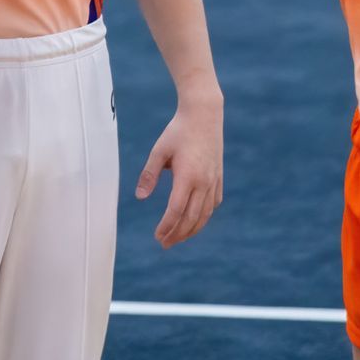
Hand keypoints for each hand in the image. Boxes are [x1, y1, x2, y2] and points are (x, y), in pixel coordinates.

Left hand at [136, 92, 223, 248]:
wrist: (204, 114)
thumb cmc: (177, 131)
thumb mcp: (159, 151)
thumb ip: (149, 174)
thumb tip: (140, 197)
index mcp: (187, 176)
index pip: (176, 210)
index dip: (167, 226)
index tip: (157, 236)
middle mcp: (204, 182)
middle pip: (191, 218)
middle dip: (178, 234)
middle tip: (164, 244)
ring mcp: (214, 180)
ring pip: (205, 214)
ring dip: (192, 229)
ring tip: (178, 238)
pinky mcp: (219, 176)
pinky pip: (213, 203)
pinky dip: (204, 216)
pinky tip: (196, 220)